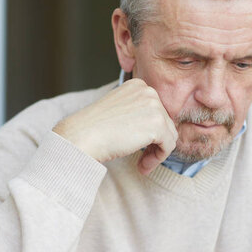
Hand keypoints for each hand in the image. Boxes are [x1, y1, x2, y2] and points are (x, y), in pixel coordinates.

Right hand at [53, 79, 177, 174]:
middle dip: (155, 143)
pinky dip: (157, 160)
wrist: (82, 136)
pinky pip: (168, 147)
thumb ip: (138, 114)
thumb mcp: (119, 111)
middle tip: (142, 160)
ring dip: (156, 153)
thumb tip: (157, 131)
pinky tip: (142, 166)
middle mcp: (148, 91)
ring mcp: (154, 106)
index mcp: (138, 85)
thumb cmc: (94, 128)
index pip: (156, 111)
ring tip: (142, 165)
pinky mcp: (157, 125)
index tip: (139, 146)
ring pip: (169, 135)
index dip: (150, 132)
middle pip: (166, 122)